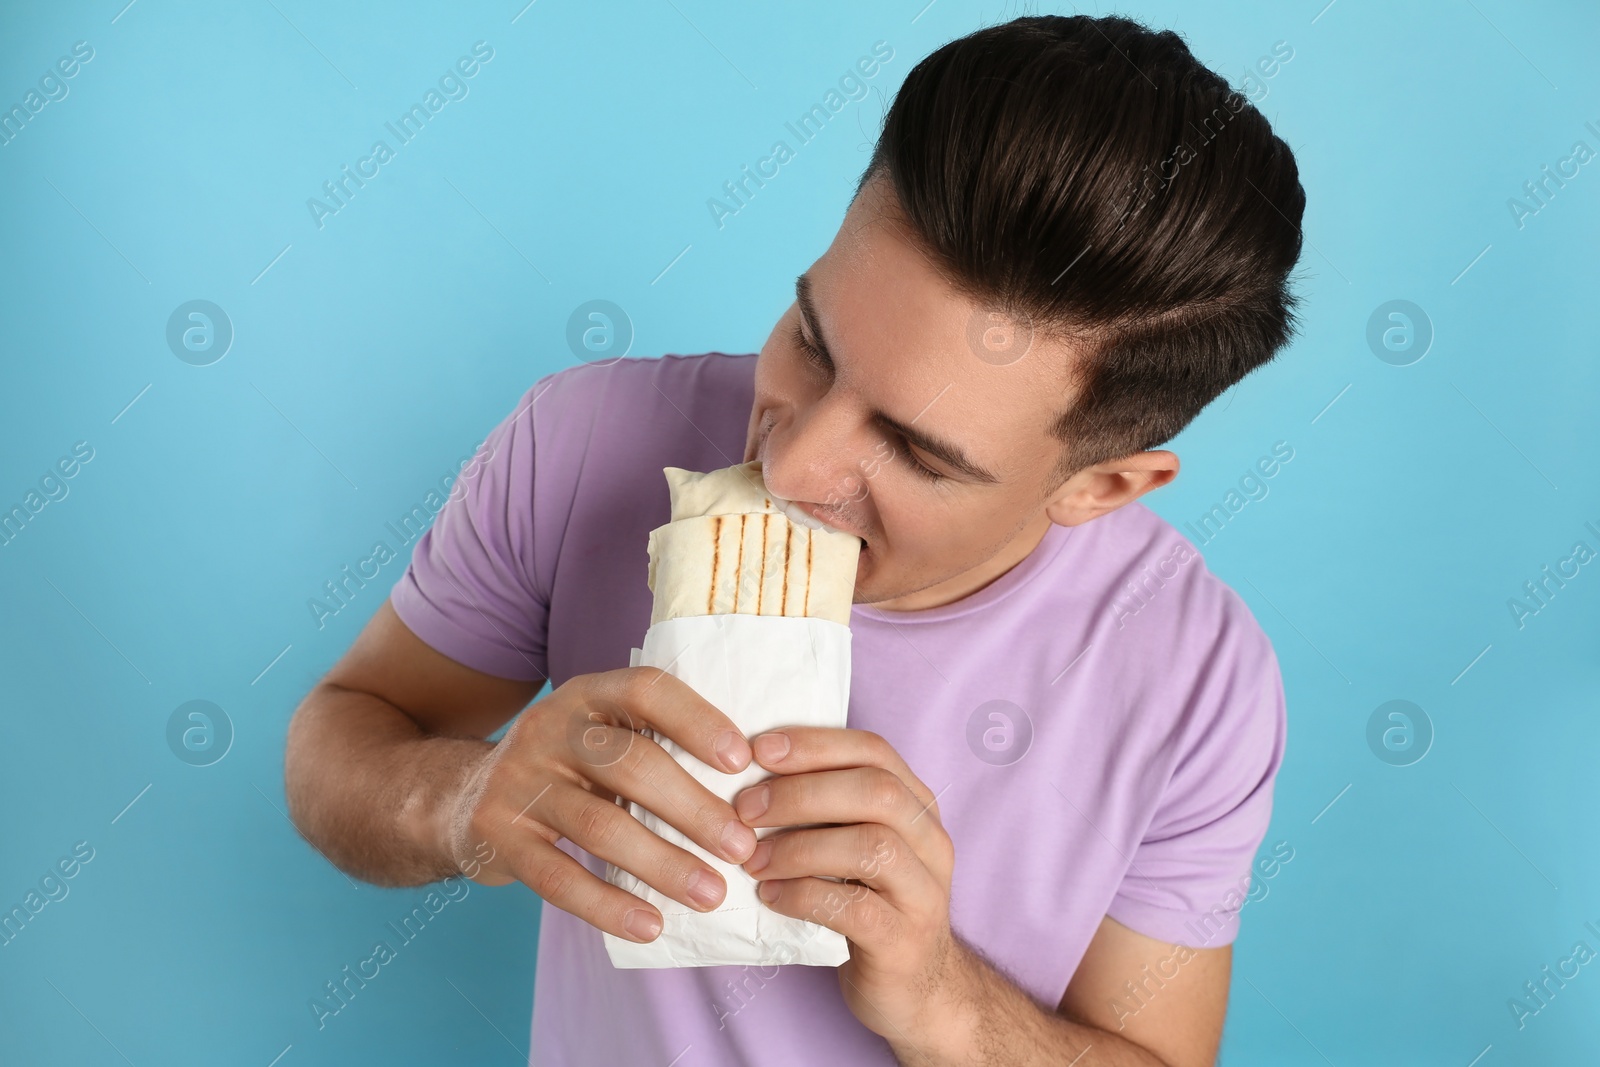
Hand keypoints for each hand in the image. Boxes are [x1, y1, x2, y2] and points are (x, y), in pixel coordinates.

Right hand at [444, 666, 759, 943]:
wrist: (460, 798)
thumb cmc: (567, 770)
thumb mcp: (601, 736)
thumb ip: (656, 744)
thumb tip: (755, 784)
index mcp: (588, 696)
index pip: (647, 690)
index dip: (698, 721)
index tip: (743, 762)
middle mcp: (550, 728)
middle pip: (631, 764)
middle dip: (694, 809)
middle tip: (743, 847)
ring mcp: (518, 781)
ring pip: (599, 825)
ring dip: (663, 864)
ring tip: (712, 894)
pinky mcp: (496, 835)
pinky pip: (558, 877)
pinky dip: (608, 905)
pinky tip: (651, 924)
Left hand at [733, 727, 961, 1041]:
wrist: (920, 990)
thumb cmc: (871, 905)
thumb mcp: (857, 848)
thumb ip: (827, 810)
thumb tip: (751, 773)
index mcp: (918, 807)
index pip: (874, 751)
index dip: (816, 744)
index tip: (760, 748)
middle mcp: (931, 843)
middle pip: (876, 792)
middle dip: (802, 793)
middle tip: (745, 808)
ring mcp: (924, 894)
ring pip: (870, 847)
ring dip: (798, 847)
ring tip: (752, 860)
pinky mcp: (904, 942)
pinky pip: (854, 908)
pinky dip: (803, 896)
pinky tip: (770, 898)